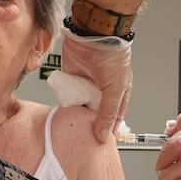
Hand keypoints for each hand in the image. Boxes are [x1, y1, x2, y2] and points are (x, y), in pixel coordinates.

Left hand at [61, 28, 132, 142]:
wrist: (92, 33)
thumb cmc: (112, 56)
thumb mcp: (115, 89)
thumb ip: (107, 113)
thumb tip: (102, 136)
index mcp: (118, 94)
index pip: (113, 119)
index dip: (107, 131)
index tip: (100, 146)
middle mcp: (102, 91)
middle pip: (95, 114)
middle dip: (90, 125)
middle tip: (82, 141)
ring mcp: (86, 85)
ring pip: (80, 107)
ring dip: (76, 115)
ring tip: (71, 131)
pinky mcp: (71, 79)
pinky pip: (67, 96)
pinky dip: (66, 104)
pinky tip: (62, 114)